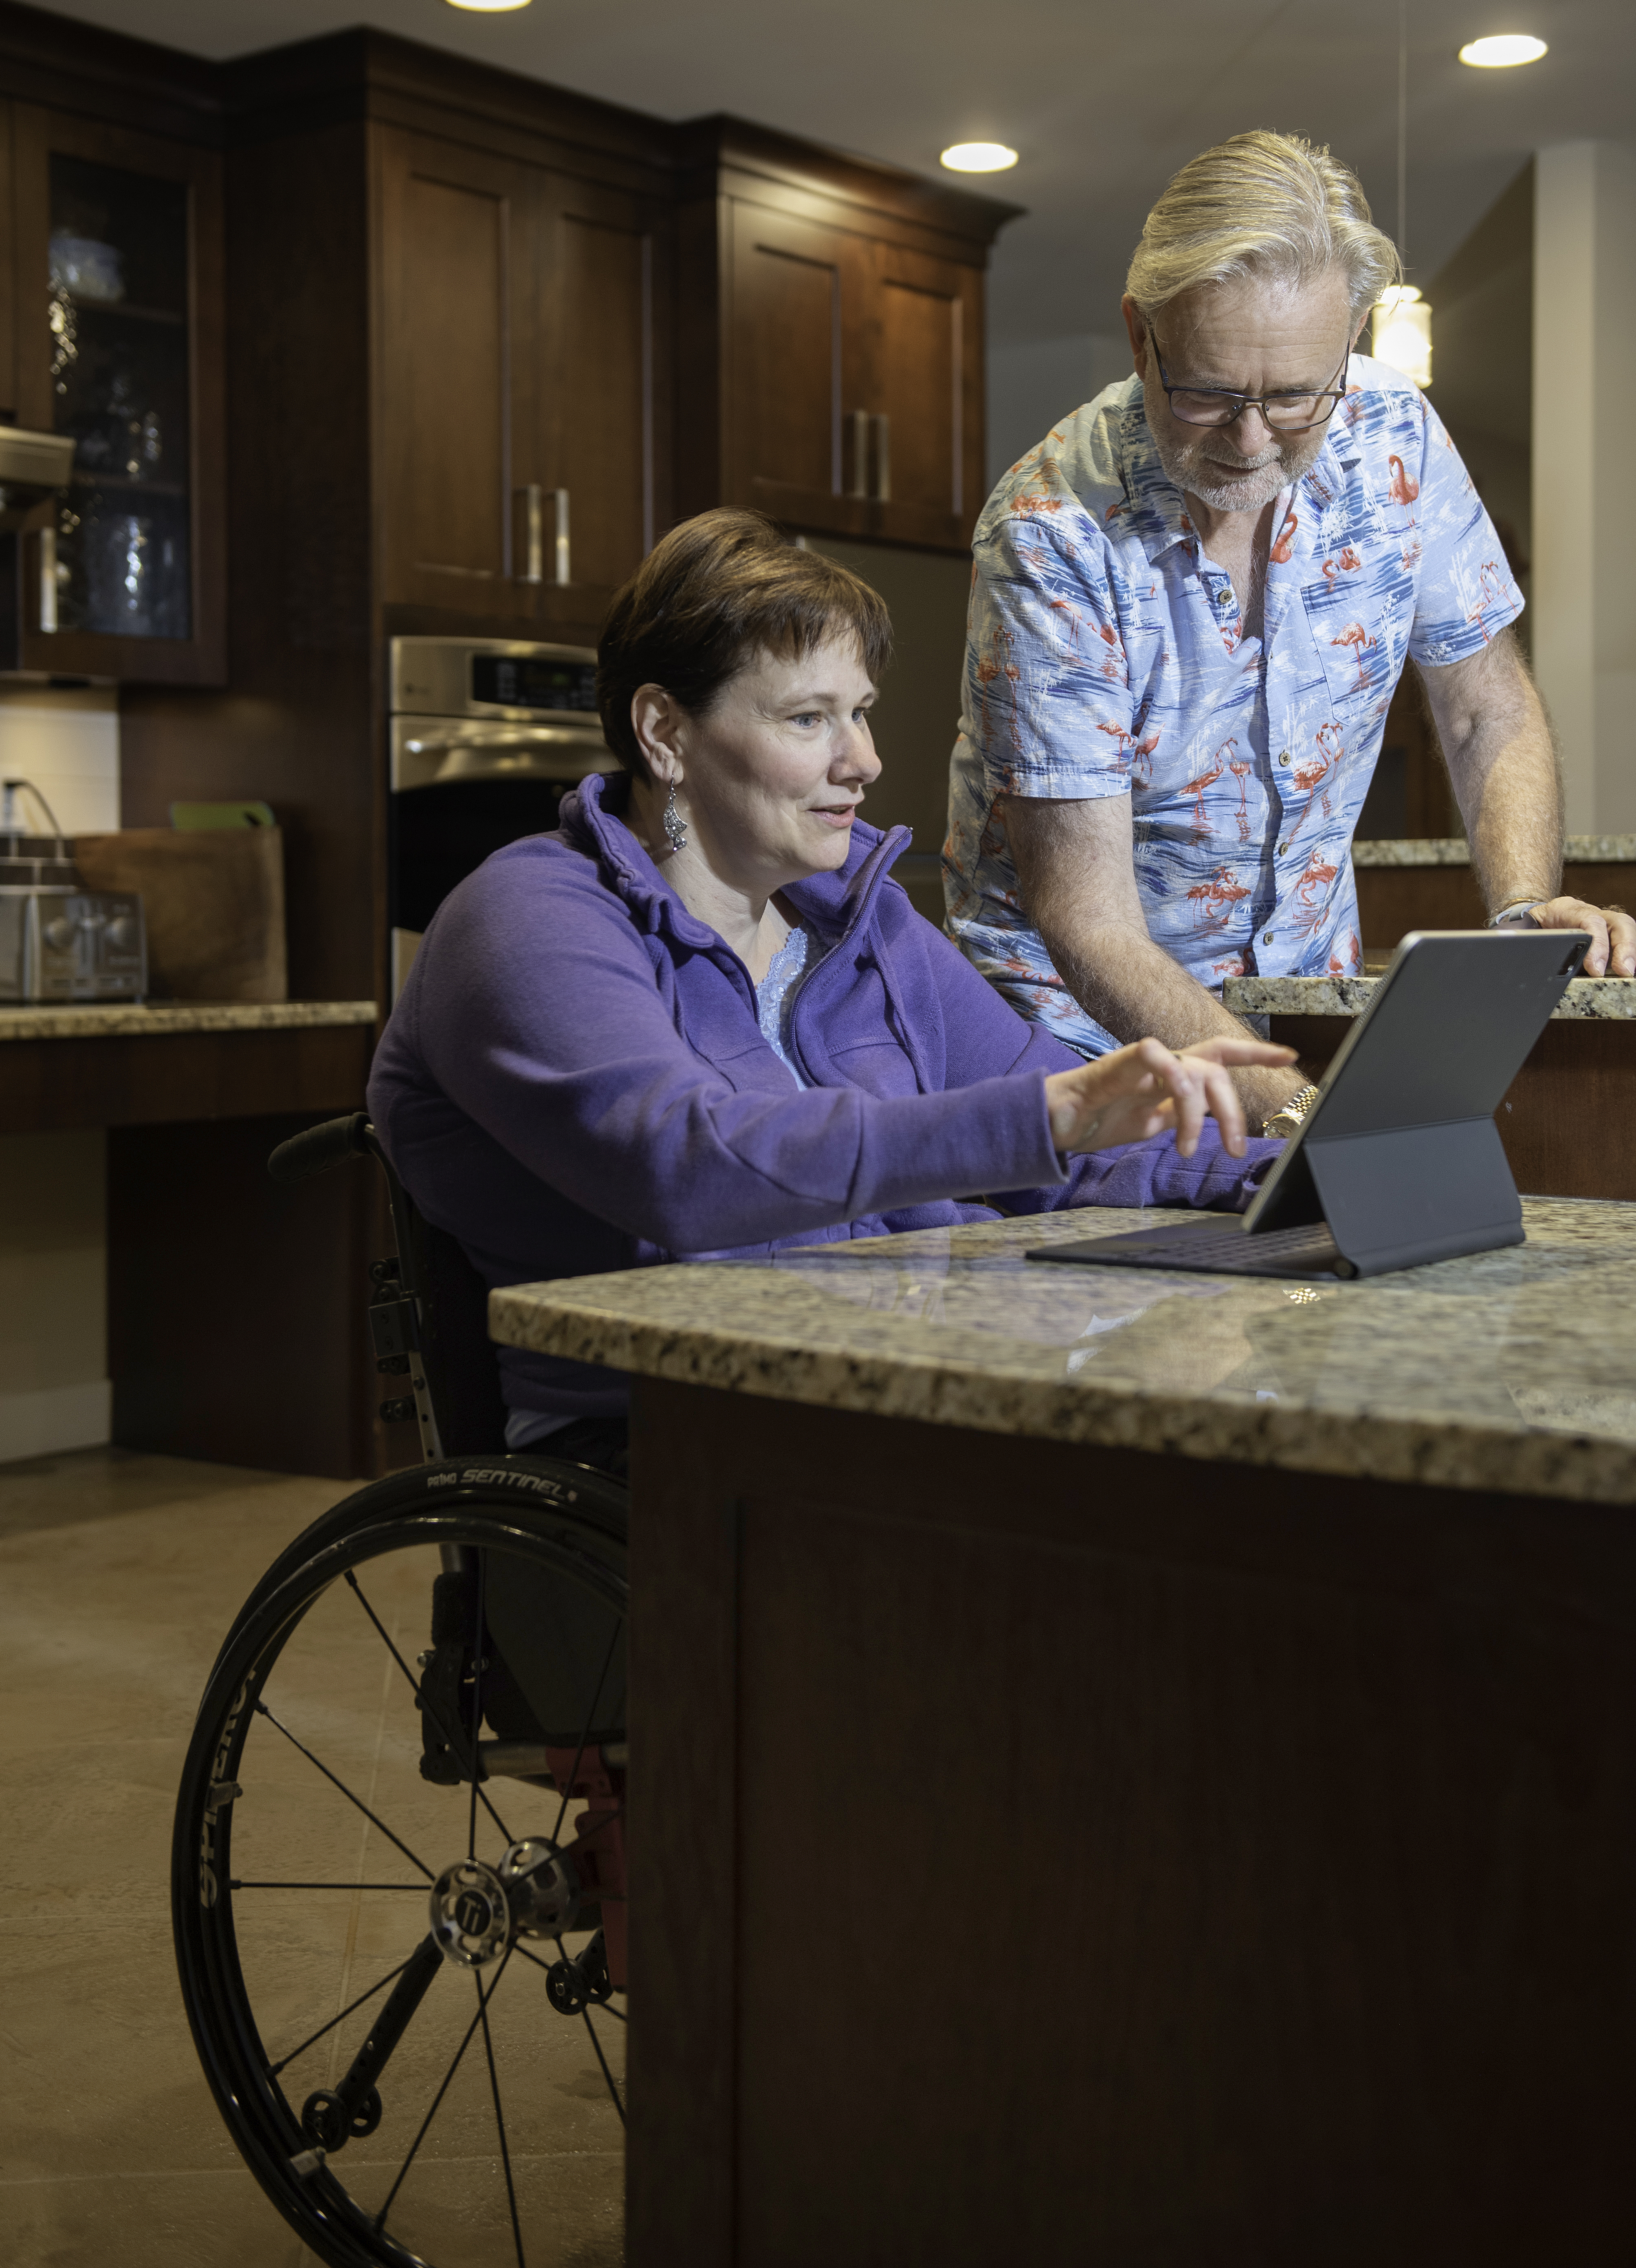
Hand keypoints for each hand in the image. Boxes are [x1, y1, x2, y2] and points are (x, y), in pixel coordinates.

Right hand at [1043, 1036, 1298, 1158]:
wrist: (1052, 1124)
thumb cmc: (1096, 1121)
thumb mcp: (1149, 1124)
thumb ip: (1177, 1116)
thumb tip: (1203, 1120)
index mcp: (1172, 1076)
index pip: (1221, 1056)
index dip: (1255, 1052)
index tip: (1289, 1054)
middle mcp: (1163, 1063)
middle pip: (1216, 1067)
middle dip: (1233, 1107)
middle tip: (1235, 1146)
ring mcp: (1144, 1061)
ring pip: (1194, 1067)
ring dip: (1201, 1111)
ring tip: (1189, 1148)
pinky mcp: (1122, 1063)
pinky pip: (1160, 1057)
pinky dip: (1175, 1082)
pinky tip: (1173, 1113)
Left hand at [1524, 897, 1635, 977]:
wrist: (1534, 919)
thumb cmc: (1533, 927)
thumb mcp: (1528, 931)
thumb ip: (1533, 942)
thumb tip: (1532, 962)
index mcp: (1567, 910)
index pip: (1589, 921)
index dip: (1597, 943)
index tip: (1595, 968)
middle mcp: (1590, 913)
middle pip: (1617, 922)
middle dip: (1624, 947)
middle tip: (1624, 970)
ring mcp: (1602, 923)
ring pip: (1624, 929)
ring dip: (1630, 951)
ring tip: (1628, 973)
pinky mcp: (1608, 936)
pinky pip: (1623, 941)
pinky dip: (1628, 955)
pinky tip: (1627, 971)